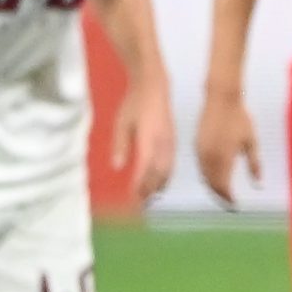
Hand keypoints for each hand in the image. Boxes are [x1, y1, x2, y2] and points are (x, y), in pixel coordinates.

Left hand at [113, 84, 177, 202]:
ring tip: (150, 197)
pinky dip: (164, 176)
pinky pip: (171, 164)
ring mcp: (170, 143)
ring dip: (158, 185)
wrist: (154, 86)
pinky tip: (159, 182)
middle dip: (150, 190)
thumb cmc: (134, 103)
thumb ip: (121, 145)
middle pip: (158, 174)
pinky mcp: (173, 142)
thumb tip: (118, 167)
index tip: (133, 199)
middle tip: (140, 204)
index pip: (145, 169)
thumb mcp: (121, 123)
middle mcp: (163, 144)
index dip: (140, 186)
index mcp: (149, 140)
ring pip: (167, 170)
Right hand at [195, 92, 259, 205]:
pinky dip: (207, 176)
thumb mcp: (251, 141)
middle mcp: (209, 157)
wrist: (221, 100)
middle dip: (220, 195)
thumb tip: (259, 183)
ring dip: (212, 186)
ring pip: (204, 176)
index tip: (236, 205)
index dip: (228, 198)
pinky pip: (200, 167)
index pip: (223, 186)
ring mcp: (201, 151)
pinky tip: (214, 177)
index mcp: (224, 158)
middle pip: (212, 184)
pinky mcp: (196, 145)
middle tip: (229, 203)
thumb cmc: (240, 119)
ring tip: (223, 193)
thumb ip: (254, 163)